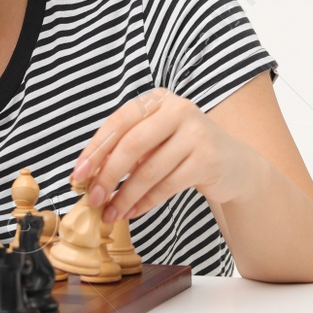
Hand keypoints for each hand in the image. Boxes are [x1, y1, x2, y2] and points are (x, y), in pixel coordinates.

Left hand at [71, 88, 252, 222]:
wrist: (234, 165)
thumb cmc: (185, 151)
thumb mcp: (155, 140)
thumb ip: (126, 149)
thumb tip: (88, 175)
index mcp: (158, 99)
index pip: (119, 122)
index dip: (95, 149)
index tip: (78, 174)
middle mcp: (178, 109)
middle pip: (132, 144)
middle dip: (107, 175)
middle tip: (93, 198)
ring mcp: (196, 133)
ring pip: (149, 170)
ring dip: (125, 196)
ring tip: (111, 212)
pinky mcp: (208, 159)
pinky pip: (167, 185)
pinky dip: (145, 202)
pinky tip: (133, 212)